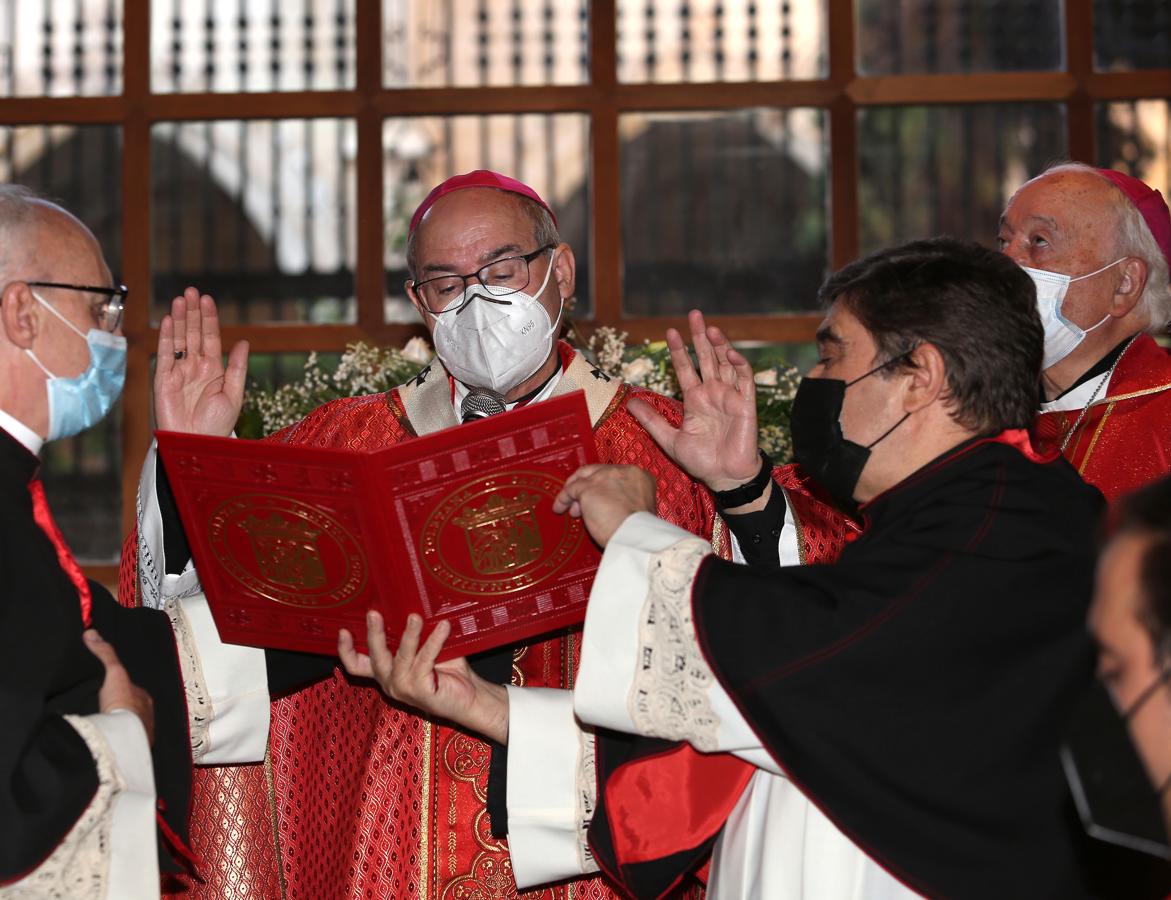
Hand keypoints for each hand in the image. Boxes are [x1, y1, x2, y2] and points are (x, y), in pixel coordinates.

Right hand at [84, 630, 154, 745]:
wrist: (123, 736)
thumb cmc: (123, 704)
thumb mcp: (114, 672)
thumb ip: (105, 653)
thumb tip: (92, 633)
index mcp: (144, 698)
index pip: (132, 689)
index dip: (120, 687)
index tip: (108, 688)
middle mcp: (145, 715)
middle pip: (130, 708)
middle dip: (119, 707)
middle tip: (102, 708)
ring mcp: (139, 732)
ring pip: (128, 725)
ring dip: (117, 725)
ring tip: (102, 725)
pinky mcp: (130, 747)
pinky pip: (122, 741)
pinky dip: (114, 739)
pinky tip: (104, 739)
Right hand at [154, 287, 248, 435]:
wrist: (196, 444)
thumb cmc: (217, 424)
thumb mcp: (234, 393)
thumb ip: (237, 367)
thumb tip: (244, 341)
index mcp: (214, 369)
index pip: (210, 337)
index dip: (209, 318)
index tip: (207, 298)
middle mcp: (195, 367)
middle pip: (193, 333)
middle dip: (192, 312)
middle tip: (191, 291)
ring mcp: (178, 372)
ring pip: (178, 339)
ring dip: (179, 319)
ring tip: (180, 299)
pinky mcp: (163, 380)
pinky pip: (164, 355)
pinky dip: (166, 338)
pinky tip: (168, 321)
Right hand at [338, 611, 508, 744]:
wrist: (471, 696)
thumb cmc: (448, 670)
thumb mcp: (425, 649)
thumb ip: (413, 635)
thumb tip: (410, 601)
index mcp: (386, 673)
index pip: (356, 666)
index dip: (345, 650)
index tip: (343, 629)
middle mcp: (390, 682)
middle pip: (374, 659)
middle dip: (373, 635)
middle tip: (374, 614)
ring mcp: (404, 689)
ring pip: (402, 657)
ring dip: (409, 634)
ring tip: (415, 616)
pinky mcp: (421, 691)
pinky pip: (425, 660)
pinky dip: (434, 641)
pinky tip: (443, 627)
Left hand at [552, 463, 655, 547]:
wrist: (635, 537)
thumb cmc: (638, 531)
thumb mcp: (637, 508)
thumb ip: (622, 500)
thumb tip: (605, 504)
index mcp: (638, 476)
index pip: (614, 474)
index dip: (604, 485)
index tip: (599, 495)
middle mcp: (622, 471)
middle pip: (596, 472)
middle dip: (587, 486)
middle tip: (580, 502)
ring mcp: (604, 478)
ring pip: (582, 479)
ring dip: (574, 493)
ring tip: (573, 510)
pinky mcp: (588, 489)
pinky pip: (570, 490)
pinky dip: (563, 499)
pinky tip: (560, 508)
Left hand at [627, 309, 759, 491]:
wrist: (725, 477)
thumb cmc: (701, 460)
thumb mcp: (669, 440)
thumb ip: (651, 421)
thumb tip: (629, 402)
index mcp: (695, 399)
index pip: (686, 368)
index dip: (679, 351)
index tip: (669, 332)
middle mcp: (713, 393)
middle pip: (707, 358)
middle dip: (700, 337)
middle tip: (694, 315)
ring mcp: (730, 396)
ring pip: (726, 363)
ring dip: (720, 345)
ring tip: (711, 328)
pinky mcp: (746, 404)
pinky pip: (745, 379)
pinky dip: (739, 364)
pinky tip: (730, 353)